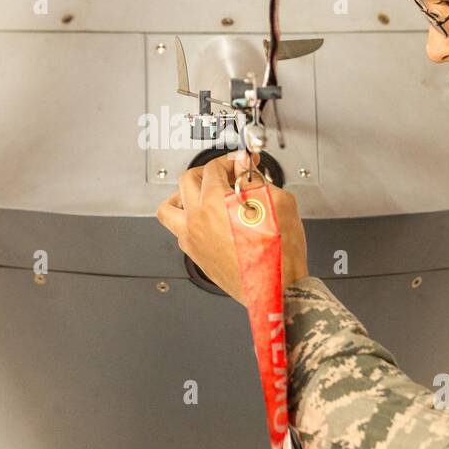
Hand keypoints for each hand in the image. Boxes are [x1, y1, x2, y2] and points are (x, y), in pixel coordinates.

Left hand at [156, 149, 309, 304]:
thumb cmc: (279, 253)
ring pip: (169, 209)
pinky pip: (179, 232)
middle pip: (187, 180)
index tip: (243, 164)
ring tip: (201, 195)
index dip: (231, 161)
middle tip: (226, 174)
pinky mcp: (196, 255)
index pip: (213, 168)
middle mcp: (197, 220)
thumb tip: (244, 168)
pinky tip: (207, 221)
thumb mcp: (278, 202)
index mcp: (215, 203)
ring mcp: (193, 240)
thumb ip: (256, 180)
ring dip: (183, 196)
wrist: (277, 287)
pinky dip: (189, 221)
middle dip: (207, 172)